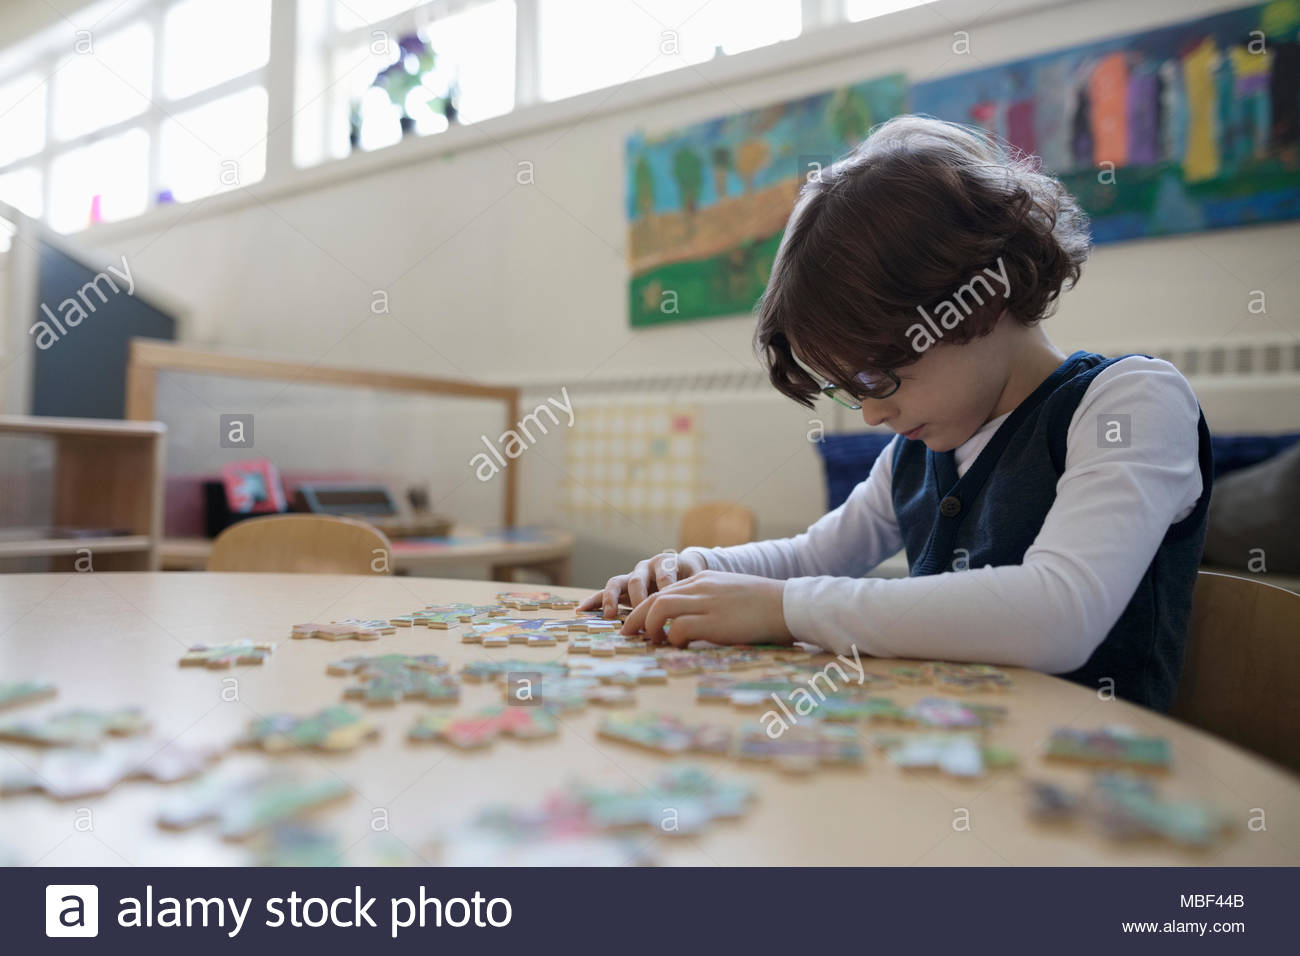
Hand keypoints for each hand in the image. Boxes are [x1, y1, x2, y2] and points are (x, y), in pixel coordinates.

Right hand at [577, 550, 707, 616]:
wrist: (684, 568)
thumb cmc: (691, 577)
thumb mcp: (697, 580)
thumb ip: (693, 590)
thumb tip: (695, 610)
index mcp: (666, 563)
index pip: (664, 574)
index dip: (665, 589)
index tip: (668, 605)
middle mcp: (645, 567)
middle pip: (637, 580)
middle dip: (638, 598)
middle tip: (642, 615)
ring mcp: (631, 576)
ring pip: (617, 583)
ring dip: (612, 599)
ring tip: (610, 614)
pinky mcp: (621, 587)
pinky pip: (604, 592)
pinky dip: (594, 600)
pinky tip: (581, 610)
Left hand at [617, 570, 792, 647]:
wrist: (790, 605)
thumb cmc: (765, 606)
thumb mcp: (731, 594)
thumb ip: (708, 602)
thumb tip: (689, 624)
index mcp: (704, 579)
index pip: (664, 591)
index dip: (645, 608)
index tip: (636, 624)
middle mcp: (701, 587)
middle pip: (655, 599)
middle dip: (636, 618)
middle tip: (627, 635)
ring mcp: (707, 602)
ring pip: (660, 609)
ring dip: (650, 628)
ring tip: (652, 642)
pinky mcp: (715, 621)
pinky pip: (679, 628)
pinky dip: (672, 639)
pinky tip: (679, 647)